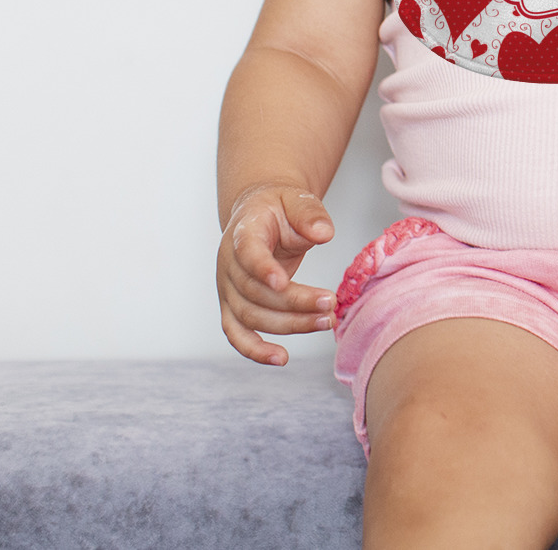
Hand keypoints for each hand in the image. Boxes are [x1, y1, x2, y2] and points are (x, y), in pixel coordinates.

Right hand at [217, 184, 339, 365]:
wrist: (259, 214)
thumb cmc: (279, 208)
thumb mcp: (296, 199)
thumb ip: (310, 213)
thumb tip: (325, 234)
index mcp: (242, 232)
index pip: (247, 253)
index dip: (262, 269)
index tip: (283, 282)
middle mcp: (228, 264)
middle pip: (255, 292)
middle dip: (294, 302)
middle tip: (330, 303)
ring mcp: (227, 289)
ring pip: (251, 316)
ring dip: (289, 325)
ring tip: (326, 322)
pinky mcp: (233, 307)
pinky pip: (238, 334)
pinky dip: (255, 351)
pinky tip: (281, 359)